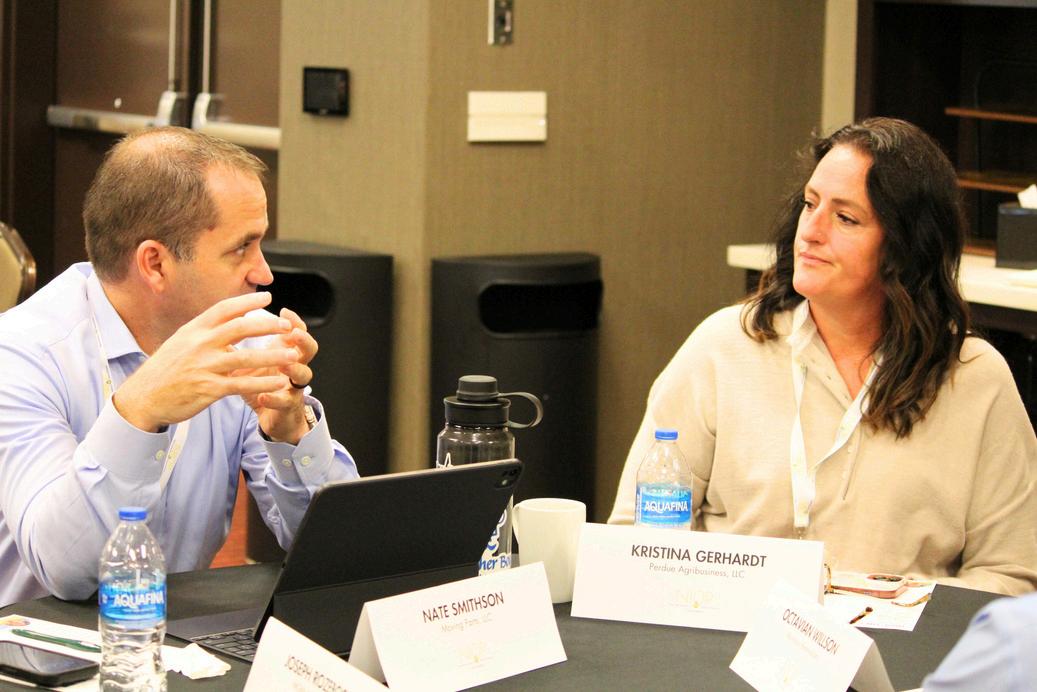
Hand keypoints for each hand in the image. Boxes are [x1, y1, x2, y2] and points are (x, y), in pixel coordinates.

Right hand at [112, 292, 298, 431]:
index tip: (268, 298)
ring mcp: (204, 366)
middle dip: (268, 325)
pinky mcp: (208, 388)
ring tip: (293, 355)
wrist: (143, 398)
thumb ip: (204, 332)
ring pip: (246, 357)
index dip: (248, 302)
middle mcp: (200, 344)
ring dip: (273, 356)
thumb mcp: (180, 342)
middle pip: (241, 328)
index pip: (224, 309)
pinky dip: (263, 383)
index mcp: (194, 330)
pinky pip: (242, 384)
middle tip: (288, 326)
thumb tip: (227, 321)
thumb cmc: (164, 370)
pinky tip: (279, 382)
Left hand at [236, 306, 318, 443]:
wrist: (272, 416)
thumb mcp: (249, 362)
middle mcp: (295, 366)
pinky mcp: (288, 406)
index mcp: (286, 352)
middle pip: (309, 349)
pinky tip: (262, 395)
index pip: (296, 331)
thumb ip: (240, 344)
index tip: (283, 310)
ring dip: (294, 368)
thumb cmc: (261, 384)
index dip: (293, 320)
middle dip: (303, 340)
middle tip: (293, 333)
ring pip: (304, 374)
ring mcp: (294, 386)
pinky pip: (285, 401)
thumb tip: (219, 323)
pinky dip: (274, 398)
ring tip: (284, 364)